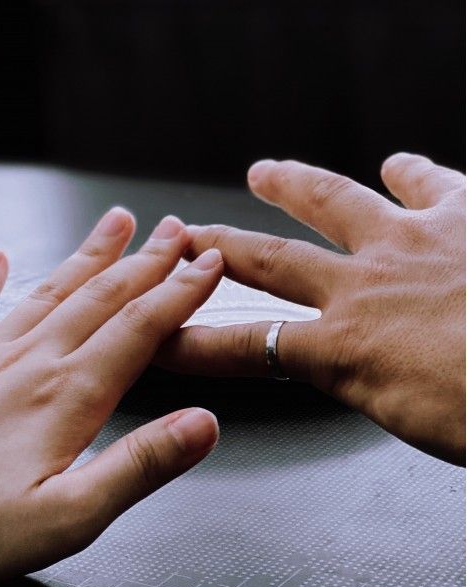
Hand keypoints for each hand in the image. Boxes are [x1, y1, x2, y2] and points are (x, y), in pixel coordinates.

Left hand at [0, 209, 222, 586]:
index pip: (139, 329)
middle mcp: (26, 364)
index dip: (180, 292)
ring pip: (48, 292)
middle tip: (176, 230)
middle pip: (101, 298)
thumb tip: (200, 426)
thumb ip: (137, 465)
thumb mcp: (64, 519)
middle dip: (146, 262)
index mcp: (64, 398)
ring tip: (115, 224)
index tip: (208, 262)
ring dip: (88, 258)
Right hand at [156, 153, 464, 464]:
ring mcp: (411, 242)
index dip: (189, 344)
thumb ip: (369, 381)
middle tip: (183, 234)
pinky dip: (411, 172)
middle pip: (267, 260)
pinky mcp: (465, 215)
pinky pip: (430, 183)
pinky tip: (400, 163)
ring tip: (265, 170)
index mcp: (346, 350)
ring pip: (332, 202)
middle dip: (216, 247)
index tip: (154, 340)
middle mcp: (364, 288)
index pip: (243, 349)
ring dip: (292, 183)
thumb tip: (357, 367)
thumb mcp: (409, 418)